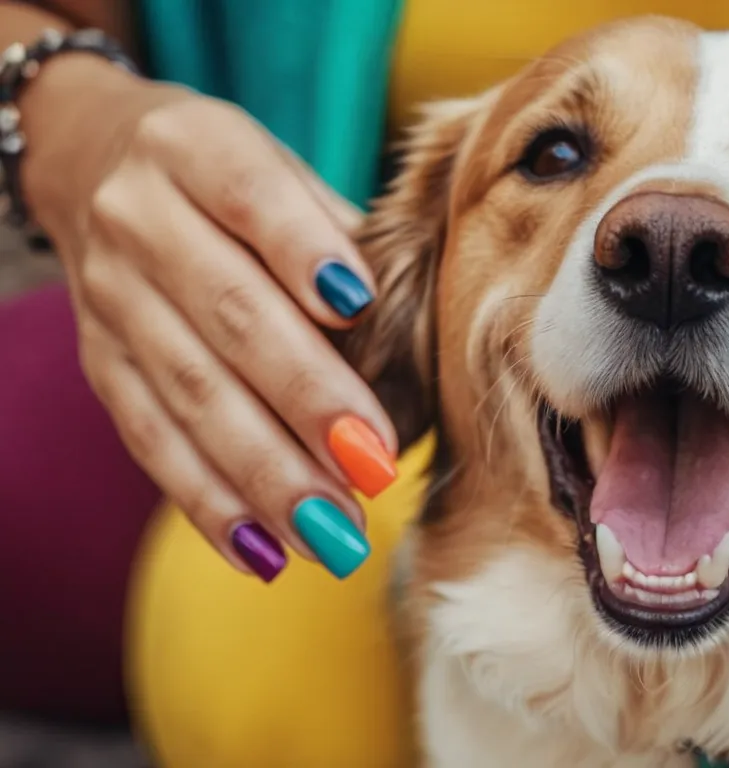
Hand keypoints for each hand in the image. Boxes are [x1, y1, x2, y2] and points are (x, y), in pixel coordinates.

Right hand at [22, 57, 398, 580]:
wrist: (94, 161)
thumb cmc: (232, 180)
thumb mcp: (283, 168)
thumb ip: (340, 233)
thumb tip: (414, 325)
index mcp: (197, 149)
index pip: (253, 198)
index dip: (304, 251)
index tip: (361, 307)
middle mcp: (140, 219)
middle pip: (230, 314)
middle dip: (306, 399)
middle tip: (374, 465)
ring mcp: (111, 297)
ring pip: (191, 392)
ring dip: (267, 473)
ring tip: (335, 533)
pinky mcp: (100, 362)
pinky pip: (150, 439)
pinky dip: (208, 501)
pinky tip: (264, 552)